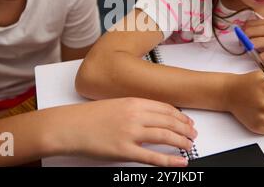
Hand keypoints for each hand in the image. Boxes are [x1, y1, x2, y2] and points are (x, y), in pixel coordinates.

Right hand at [45, 97, 196, 166]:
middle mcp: (135, 115)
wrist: (69, 126)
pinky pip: (152, 157)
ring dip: (182, 142)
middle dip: (185, 129)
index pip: (165, 108)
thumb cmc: (88, 116)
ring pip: (165, 136)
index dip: (180, 116)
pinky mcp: (124, 151)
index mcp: (133, 102)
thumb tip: (153, 118)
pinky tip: (180, 162)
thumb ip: (135, 109)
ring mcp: (130, 133)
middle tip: (193, 134)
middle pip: (169, 121)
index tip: (187, 121)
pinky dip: (170, 160)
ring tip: (190, 146)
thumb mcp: (115, 104)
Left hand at [243, 19, 263, 62]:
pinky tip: (262, 62)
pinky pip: (262, 56)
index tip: (244, 39)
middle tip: (245, 49)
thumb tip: (254, 34)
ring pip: (252, 44)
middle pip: (247, 33)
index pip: (248, 24)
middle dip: (243, 42)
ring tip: (253, 56)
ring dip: (250, 51)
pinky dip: (259, 60)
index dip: (243, 32)